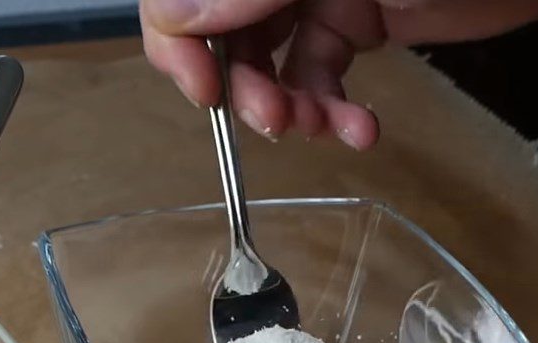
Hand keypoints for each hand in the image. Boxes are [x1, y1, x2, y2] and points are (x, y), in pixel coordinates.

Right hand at [139, 0, 537, 147]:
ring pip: (270, 61)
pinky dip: (334, 112)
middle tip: (274, 121)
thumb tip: (179, 16)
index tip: (207, 90)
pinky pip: (322, 75)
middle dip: (241, 84)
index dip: (179, 38)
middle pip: (221, 29)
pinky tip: (358, 130)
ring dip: (290, 108)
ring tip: (322, 129)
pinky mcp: (357, 21)